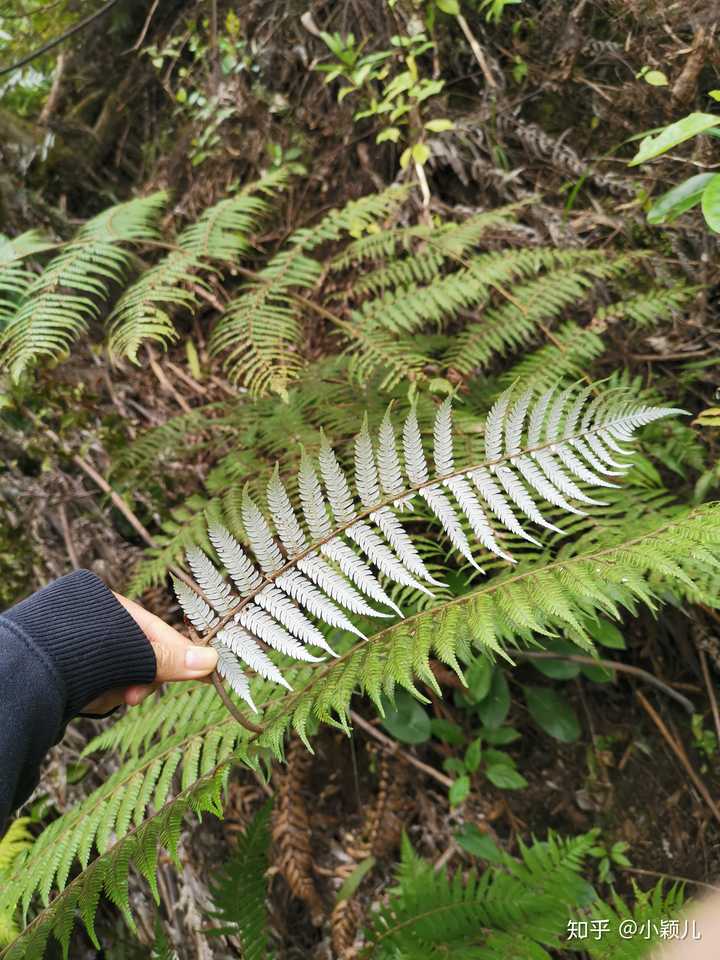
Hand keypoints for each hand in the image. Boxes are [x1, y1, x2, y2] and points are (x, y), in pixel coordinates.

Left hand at [82, 593, 217, 714]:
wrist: (20, 681)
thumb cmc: (78, 652)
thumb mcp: (131, 655)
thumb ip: (169, 660)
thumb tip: (212, 659)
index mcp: (116, 608)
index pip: (160, 630)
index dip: (183, 651)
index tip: (207, 670)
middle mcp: (104, 626)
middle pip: (144, 655)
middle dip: (143, 678)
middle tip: (133, 696)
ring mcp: (90, 650)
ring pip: (126, 674)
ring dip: (121, 689)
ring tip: (106, 697)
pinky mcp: (79, 672)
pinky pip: (106, 683)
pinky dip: (104, 693)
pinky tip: (91, 698)